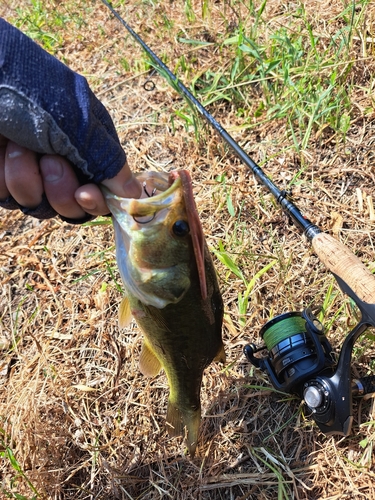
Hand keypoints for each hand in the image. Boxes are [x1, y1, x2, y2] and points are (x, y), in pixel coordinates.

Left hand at [0, 135, 141, 219]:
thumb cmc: (29, 91)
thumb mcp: (78, 122)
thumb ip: (108, 161)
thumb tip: (134, 194)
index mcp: (89, 148)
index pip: (104, 193)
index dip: (96, 202)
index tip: (85, 194)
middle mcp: (63, 163)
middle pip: (72, 208)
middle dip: (60, 189)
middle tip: (50, 160)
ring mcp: (30, 172)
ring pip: (39, 206)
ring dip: (28, 178)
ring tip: (18, 146)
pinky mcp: (1, 178)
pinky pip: (9, 198)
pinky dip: (4, 178)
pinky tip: (0, 152)